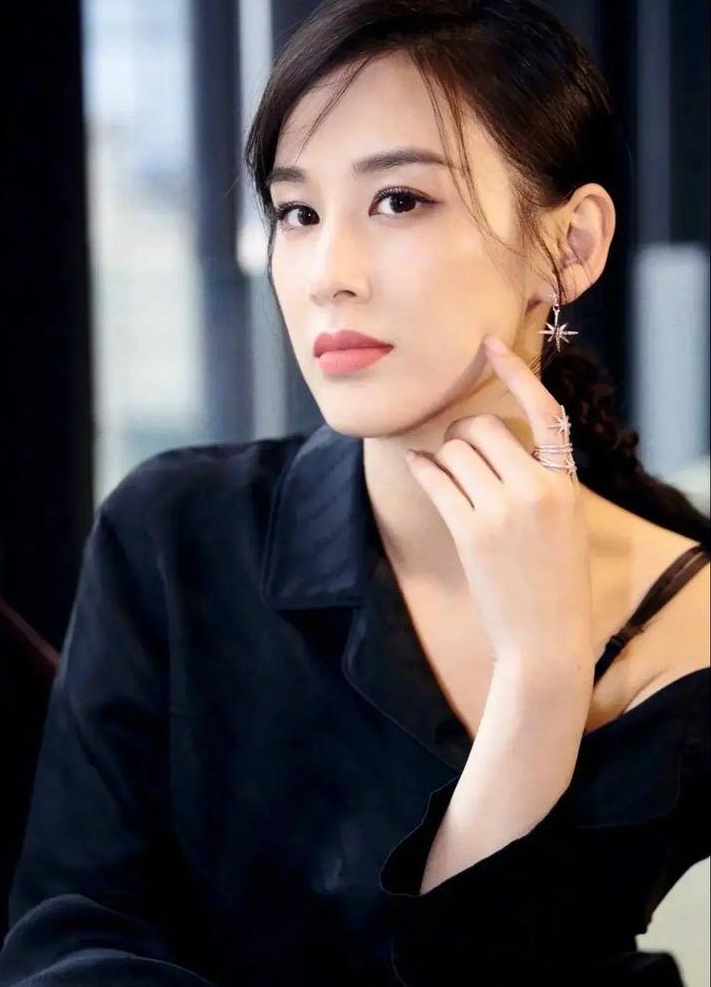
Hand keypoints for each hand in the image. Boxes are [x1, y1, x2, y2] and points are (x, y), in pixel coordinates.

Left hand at [404, 335, 593, 675]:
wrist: (546, 640)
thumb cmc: (555, 584)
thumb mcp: (567, 524)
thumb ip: (543, 481)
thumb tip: (500, 445)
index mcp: (566, 482)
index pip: (543, 410)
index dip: (514, 372)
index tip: (489, 346)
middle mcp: (537, 488)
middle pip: (481, 427)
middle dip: (459, 434)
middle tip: (455, 451)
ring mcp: (502, 510)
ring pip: (453, 451)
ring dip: (441, 456)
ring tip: (445, 474)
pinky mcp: (470, 531)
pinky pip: (435, 479)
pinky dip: (422, 468)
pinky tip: (419, 467)